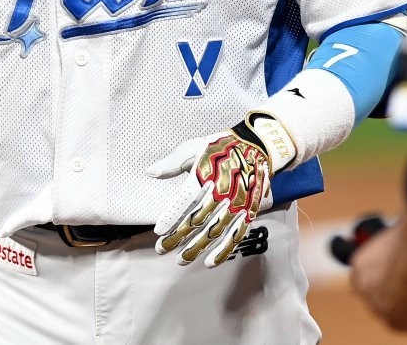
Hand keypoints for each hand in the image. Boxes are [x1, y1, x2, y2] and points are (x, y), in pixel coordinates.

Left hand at [148, 116, 291, 267]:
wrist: (256, 144)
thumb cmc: (218, 147)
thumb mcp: (194, 147)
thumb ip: (172, 162)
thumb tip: (150, 172)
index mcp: (207, 172)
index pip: (186, 198)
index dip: (171, 216)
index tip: (158, 231)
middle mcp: (223, 188)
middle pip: (199, 218)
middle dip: (179, 236)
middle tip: (161, 249)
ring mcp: (238, 201)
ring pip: (216, 230)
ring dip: (198, 248)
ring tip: (180, 260)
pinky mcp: (249, 210)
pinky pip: (237, 234)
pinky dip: (224, 250)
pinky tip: (209, 263)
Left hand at [335, 215, 406, 343]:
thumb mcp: (396, 237)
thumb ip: (395, 245)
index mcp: (359, 267)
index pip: (369, 280)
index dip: (386, 281)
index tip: (401, 281)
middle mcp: (363, 290)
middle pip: (381, 298)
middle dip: (398, 297)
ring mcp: (378, 308)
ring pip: (397, 313)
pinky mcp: (396, 322)